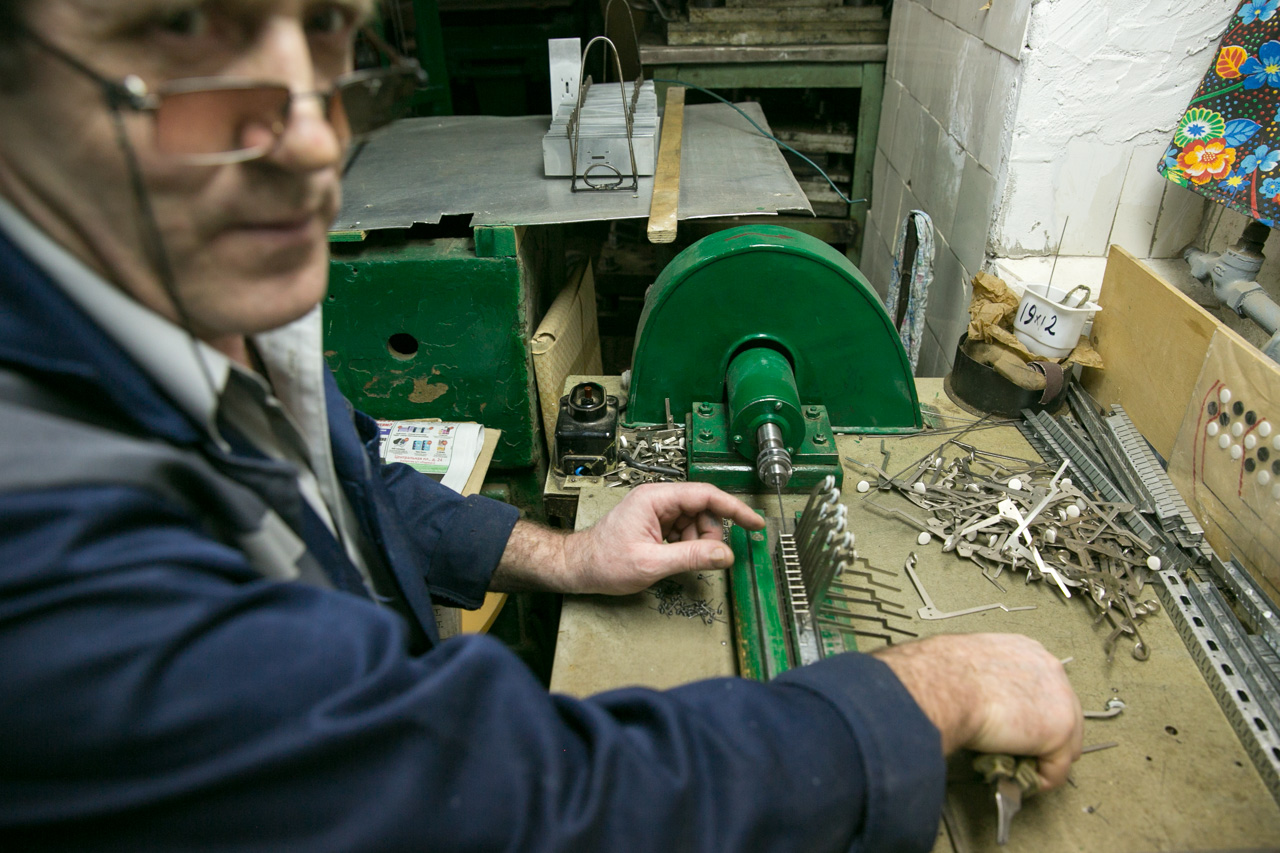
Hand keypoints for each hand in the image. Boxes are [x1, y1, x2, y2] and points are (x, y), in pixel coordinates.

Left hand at [563, 482, 763, 594]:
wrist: (578, 568)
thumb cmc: (604, 561)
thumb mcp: (651, 563)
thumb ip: (691, 558)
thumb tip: (725, 554)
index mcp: (656, 498)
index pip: (705, 495)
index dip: (734, 509)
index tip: (755, 522)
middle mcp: (658, 499)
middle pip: (703, 510)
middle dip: (710, 536)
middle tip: (705, 559)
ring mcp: (657, 511)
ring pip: (696, 523)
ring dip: (697, 544)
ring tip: (677, 561)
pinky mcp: (656, 525)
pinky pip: (684, 532)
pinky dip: (686, 547)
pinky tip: (672, 559)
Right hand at [873, 633, 1082, 789]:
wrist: (944, 684)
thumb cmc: (941, 672)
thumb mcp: (964, 662)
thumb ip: (980, 677)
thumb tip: (966, 692)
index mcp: (1025, 649)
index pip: (1042, 688)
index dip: (1029, 712)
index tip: (1013, 727)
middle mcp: (1049, 668)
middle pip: (1061, 714)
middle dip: (1040, 737)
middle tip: (1014, 751)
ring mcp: (1061, 699)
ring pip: (1064, 742)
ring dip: (1039, 758)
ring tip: (1012, 767)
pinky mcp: (1060, 732)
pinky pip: (1056, 769)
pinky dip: (1038, 780)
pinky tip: (1016, 780)